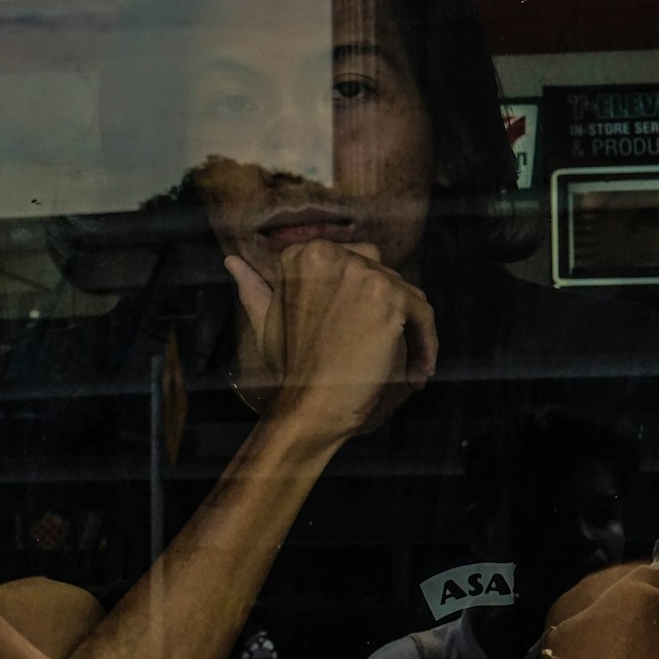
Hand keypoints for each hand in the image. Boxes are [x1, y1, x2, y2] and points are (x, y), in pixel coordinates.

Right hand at [226, 239, 437, 442]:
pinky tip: (417, 376)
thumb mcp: (266, 322)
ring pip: (408, 295)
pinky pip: (424, 316)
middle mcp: (334, 254)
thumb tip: (231, 262)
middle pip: (384, 275)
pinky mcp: (391, 297)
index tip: (363, 335)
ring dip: (410, 333)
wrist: (309, 405)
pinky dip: (426, 345)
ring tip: (405, 369)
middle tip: (386, 353)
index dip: (364, 303)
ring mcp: (364, 273)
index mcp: (303, 254)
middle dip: (390, 314)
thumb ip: (254, 288)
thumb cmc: (290, 368)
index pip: (355, 263)